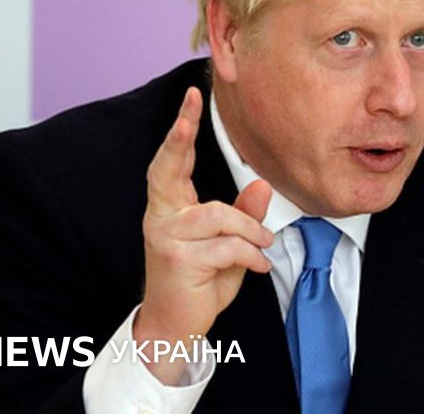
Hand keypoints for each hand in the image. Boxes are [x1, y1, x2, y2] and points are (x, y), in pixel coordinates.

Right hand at [133, 87, 273, 383]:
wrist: (175, 326)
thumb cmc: (199, 281)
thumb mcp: (227, 244)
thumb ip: (243, 215)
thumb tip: (263, 186)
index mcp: (168, 206)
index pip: (171, 161)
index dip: (180, 128)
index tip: (190, 96)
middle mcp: (160, 216)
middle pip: (168, 167)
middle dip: (180, 134)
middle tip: (190, 103)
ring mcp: (166, 237)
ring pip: (219, 214)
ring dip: (249, 230)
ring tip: (262, 247)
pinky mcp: (179, 260)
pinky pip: (227, 246)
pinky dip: (250, 255)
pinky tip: (258, 266)